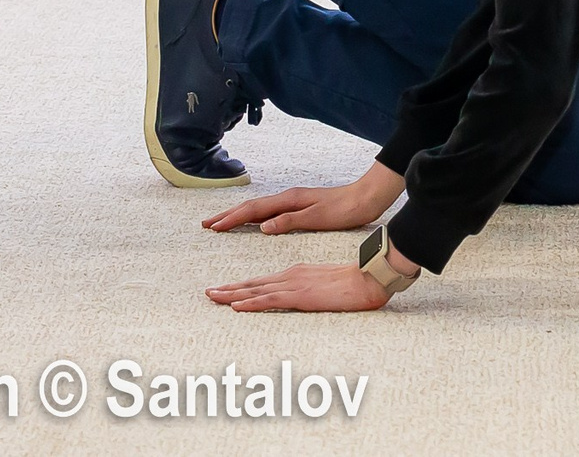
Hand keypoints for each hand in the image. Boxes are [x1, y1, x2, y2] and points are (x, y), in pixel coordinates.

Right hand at [203, 162, 403, 235]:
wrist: (366, 198)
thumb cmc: (345, 210)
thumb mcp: (317, 218)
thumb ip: (289, 221)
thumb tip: (263, 226)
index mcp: (289, 200)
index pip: (254, 210)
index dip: (232, 219)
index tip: (214, 227)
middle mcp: (288, 198)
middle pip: (252, 206)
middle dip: (228, 215)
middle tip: (207, 224)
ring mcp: (293, 201)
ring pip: (259, 208)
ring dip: (239, 215)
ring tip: (222, 223)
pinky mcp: (300, 206)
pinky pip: (269, 211)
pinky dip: (254, 217)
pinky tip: (253, 223)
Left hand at [207, 262, 393, 313]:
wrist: (370, 277)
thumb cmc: (356, 282)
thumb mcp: (328, 285)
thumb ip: (313, 289)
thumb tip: (306, 297)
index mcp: (297, 273)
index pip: (263, 281)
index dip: (242, 286)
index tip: (225, 289)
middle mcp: (291, 275)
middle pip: (253, 283)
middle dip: (229, 288)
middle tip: (208, 292)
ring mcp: (295, 284)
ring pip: (255, 289)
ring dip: (231, 293)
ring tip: (212, 296)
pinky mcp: (300, 295)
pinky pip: (270, 299)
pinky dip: (251, 302)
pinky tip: (236, 305)